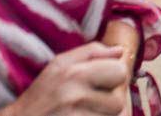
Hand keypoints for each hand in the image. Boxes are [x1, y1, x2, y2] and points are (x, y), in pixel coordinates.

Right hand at [1, 42, 128, 115]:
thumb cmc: (40, 95)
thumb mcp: (59, 65)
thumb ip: (92, 52)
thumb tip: (120, 51)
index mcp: (74, 73)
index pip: (120, 72)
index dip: (113, 78)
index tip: (100, 83)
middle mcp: (75, 96)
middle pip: (118, 101)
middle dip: (107, 103)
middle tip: (87, 102)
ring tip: (80, 113)